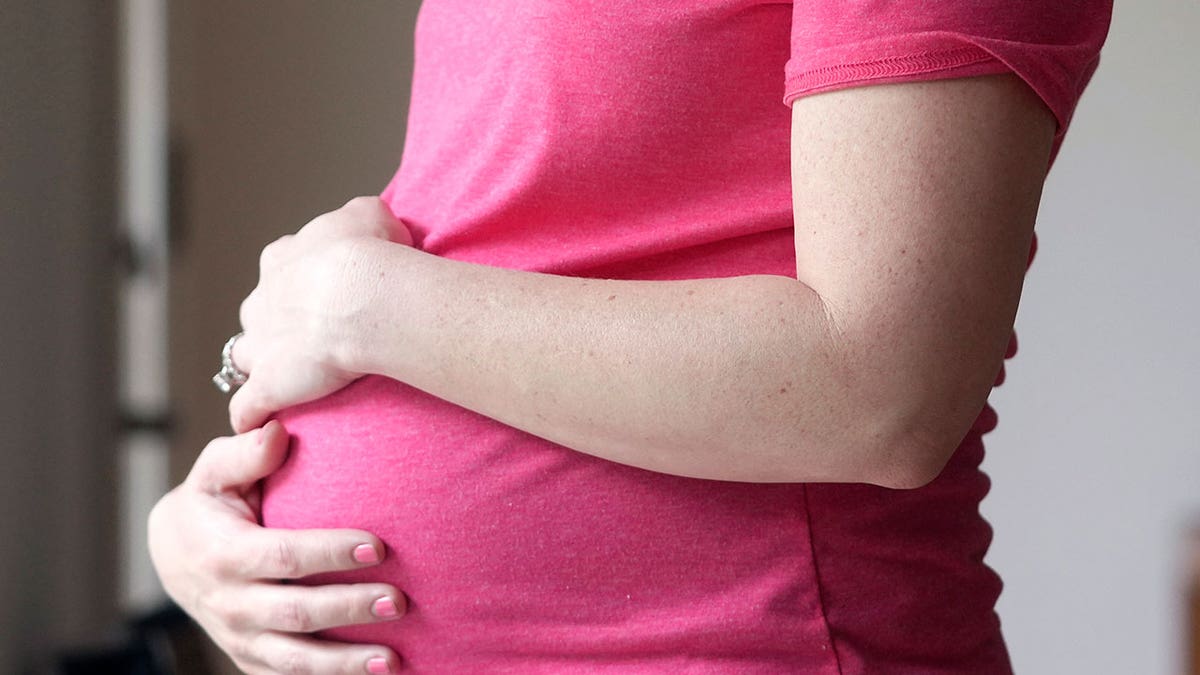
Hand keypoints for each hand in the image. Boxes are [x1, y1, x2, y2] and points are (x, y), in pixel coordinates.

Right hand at [148, 421, 403, 673]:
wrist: (171, 555)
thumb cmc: (208, 503)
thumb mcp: (214, 472)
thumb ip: (244, 453)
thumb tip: (276, 432)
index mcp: (222, 555)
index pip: (283, 556)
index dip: (329, 553)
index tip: (376, 545)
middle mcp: (229, 604)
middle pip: (295, 613)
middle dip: (348, 608)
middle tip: (397, 600)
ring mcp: (239, 638)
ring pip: (295, 661)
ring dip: (346, 662)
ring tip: (394, 658)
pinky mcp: (251, 660)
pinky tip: (375, 674)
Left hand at [229, 196, 411, 432]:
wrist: (360, 294)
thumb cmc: (370, 252)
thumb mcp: (370, 214)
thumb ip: (362, 217)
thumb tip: (370, 221)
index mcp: (281, 260)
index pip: (279, 268)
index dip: (301, 282)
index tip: (326, 292)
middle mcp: (261, 301)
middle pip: (258, 315)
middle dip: (277, 326)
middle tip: (315, 337)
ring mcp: (260, 346)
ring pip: (246, 359)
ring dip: (262, 370)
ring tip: (289, 385)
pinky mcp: (266, 387)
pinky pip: (247, 410)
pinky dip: (254, 418)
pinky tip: (268, 428)